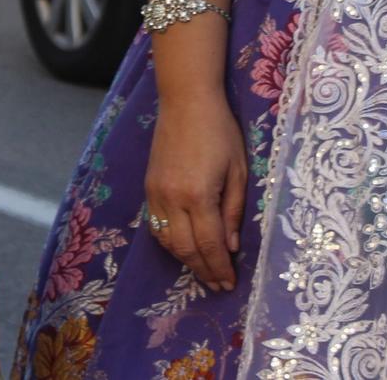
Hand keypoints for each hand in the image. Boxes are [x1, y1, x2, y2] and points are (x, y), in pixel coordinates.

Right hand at [143, 90, 246, 291]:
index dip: (220, 267)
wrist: (185, 101)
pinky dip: (170, 243)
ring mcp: (156, 194)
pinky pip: (156, 226)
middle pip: (186, 249)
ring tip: (204, 270)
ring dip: (186, 260)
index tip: (230, 283)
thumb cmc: (220, 130)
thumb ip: (234, 210)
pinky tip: (184, 247)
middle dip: (204, 271)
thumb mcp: (238, 169)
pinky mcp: (148, 188)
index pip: (209, 244)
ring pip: (168, 242)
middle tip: (218, 284)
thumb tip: (232, 246)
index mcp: (198, 195)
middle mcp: (172, 199)